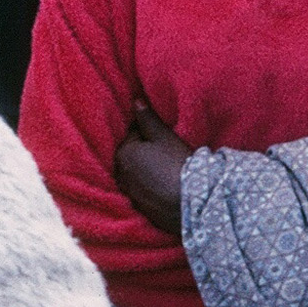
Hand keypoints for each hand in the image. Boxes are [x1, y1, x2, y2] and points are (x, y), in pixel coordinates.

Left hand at [114, 96, 192, 234]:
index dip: (149, 130)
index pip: (133, 132)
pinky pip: (139, 187)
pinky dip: (147, 183)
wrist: (188, 201)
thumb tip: (135, 101)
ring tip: (164, 165)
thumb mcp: (163, 136)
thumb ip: (147, 118)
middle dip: (143, 148)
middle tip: (164, 149)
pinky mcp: (136, 205)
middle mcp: (119, 173)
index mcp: (123, 152)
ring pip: (134, 170)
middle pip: (132, 153)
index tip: (163, 133)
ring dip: (144, 166)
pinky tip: (162, 182)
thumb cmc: (176, 163)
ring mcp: (127, 191)